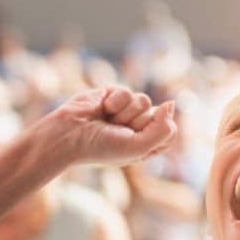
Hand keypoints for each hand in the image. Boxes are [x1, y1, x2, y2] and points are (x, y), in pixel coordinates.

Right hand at [35, 86, 176, 165]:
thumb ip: (162, 130)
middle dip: (138, 123)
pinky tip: (102, 109)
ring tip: (108, 121)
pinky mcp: (114, 95)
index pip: (170, 131)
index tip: (138, 136)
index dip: (158, 131)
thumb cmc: (101, 148)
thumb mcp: (137, 147)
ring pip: (144, 101)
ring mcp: (127, 110)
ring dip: (125, 113)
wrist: (68, 135)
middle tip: (118, 131)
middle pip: (159, 114)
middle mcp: (139, 126)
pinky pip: (127, 91)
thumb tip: (171, 103)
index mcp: (147, 144)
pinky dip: (114, 102)